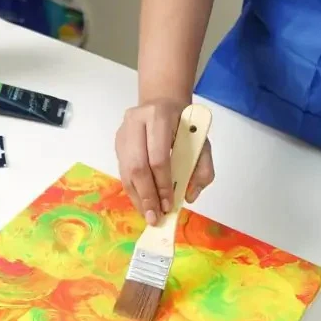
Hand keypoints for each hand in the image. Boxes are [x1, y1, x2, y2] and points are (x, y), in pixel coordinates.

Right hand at [115, 99, 214, 224]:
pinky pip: (123, 172)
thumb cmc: (184, 124)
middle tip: (155, 217)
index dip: (163, 184)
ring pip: (126, 172)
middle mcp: (135, 123)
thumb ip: (203, 168)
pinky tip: (142, 204)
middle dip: (147, 196)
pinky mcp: (117, 144)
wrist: (162, 102)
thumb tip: (189, 196)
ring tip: (148, 215)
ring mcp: (123, 133)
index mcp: (159, 117)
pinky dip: (133, 191)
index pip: (158, 157)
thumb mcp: (202, 142)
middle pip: (137, 167)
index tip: (169, 205)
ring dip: (137, 197)